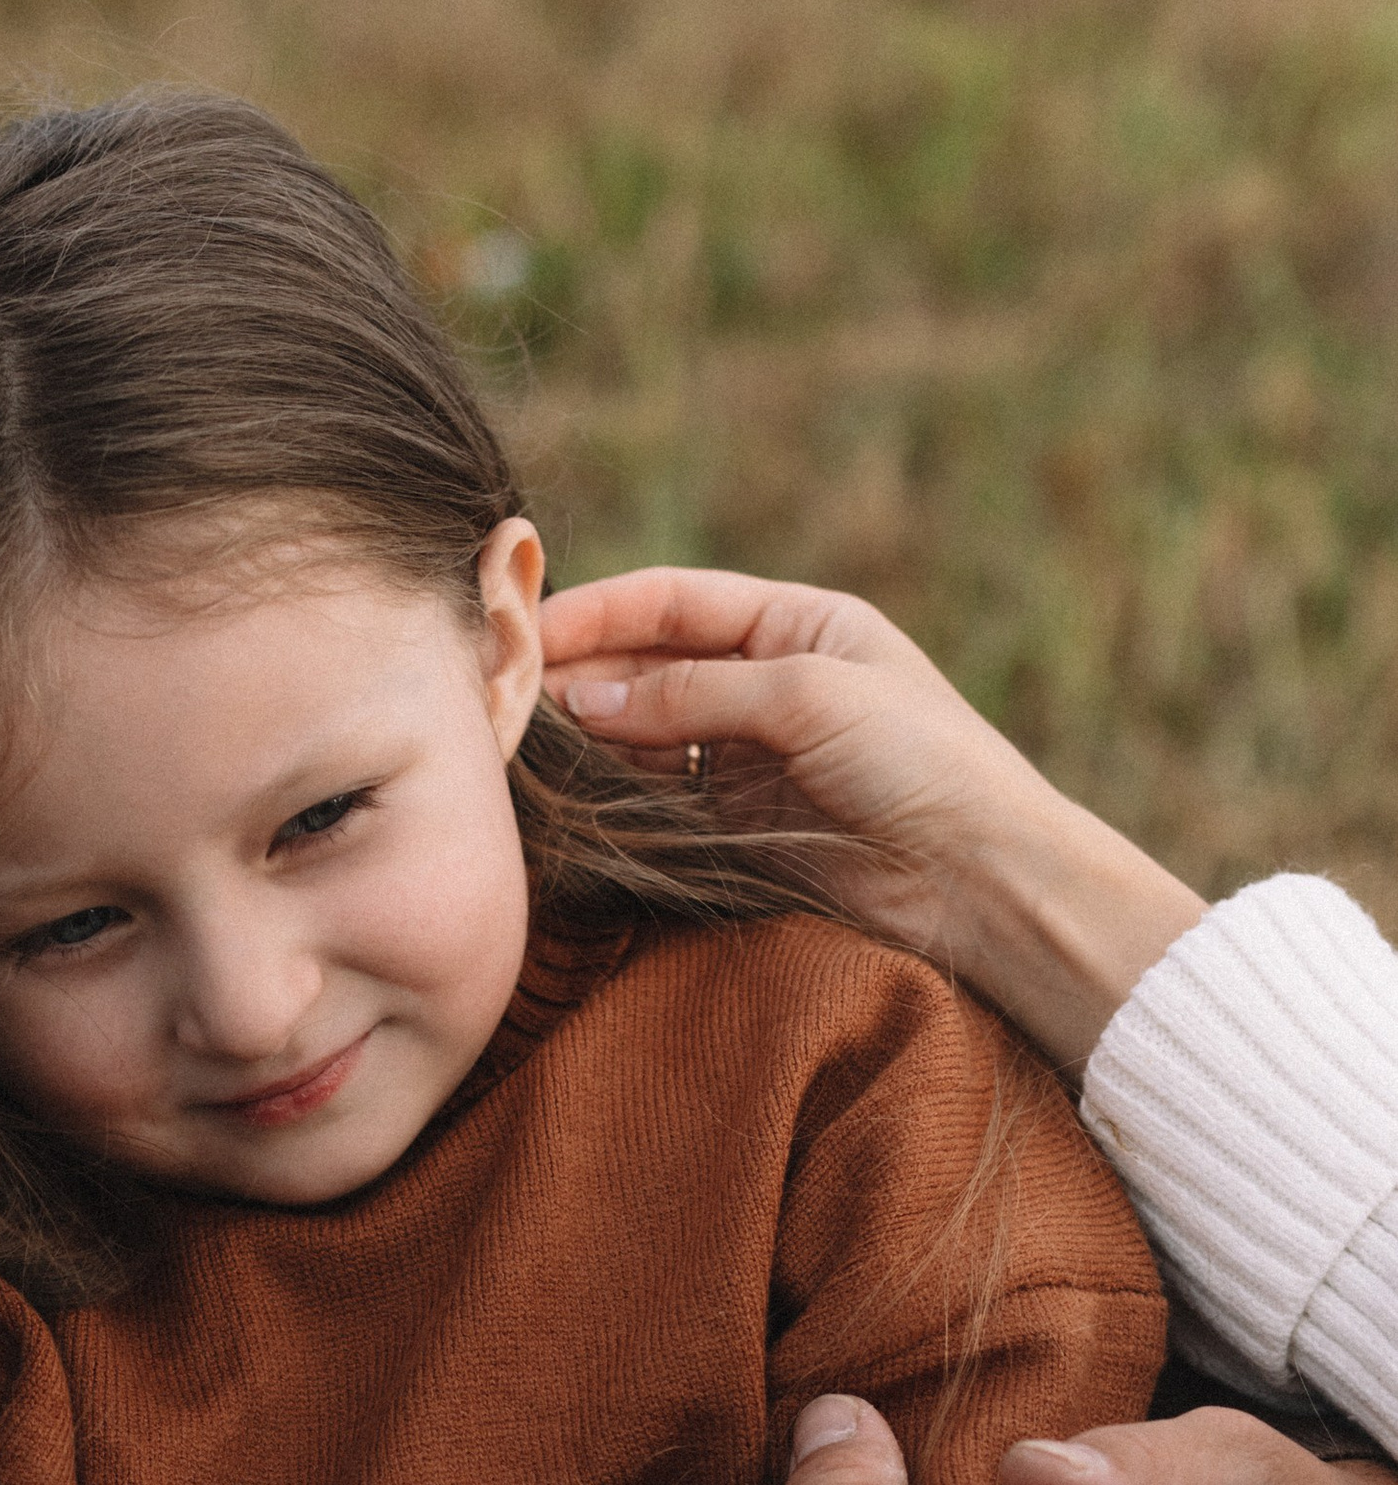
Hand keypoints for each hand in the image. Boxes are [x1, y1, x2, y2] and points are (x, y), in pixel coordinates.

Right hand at [536, 565, 1201, 1071]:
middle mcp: (768, 684)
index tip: (523, 631)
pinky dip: (613, 794)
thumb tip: (584, 696)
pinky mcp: (740, 829)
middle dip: (578, 677)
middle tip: (503, 698)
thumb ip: (693, 692)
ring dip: (586, 739)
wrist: (982, 882)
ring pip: (644, 736)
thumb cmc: (921, 762)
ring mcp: (750, 760)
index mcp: (799, 624)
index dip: (597, 611)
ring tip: (519, 746)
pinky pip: (659, 801)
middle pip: (648, 666)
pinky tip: (569, 793)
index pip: (674, 602)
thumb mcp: (807, 696)